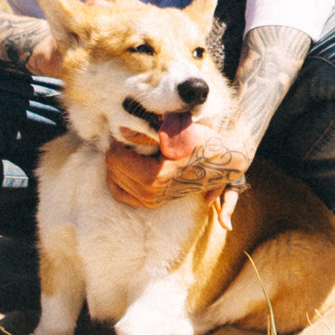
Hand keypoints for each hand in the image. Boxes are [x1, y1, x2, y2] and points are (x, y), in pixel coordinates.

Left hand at [103, 130, 249, 207]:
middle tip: (124, 138)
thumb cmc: (201, 143)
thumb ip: (146, 133)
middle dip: (115, 152)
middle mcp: (151, 193)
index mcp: (154, 176)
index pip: (115, 158)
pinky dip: (118, 180)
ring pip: (115, 182)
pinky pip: (122, 194)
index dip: (116, 140)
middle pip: (113, 169)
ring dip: (116, 165)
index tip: (124, 130)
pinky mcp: (153, 203)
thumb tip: (121, 132)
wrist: (221, 164)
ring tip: (127, 149)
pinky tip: (125, 166)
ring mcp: (152, 201)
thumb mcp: (176, 132)